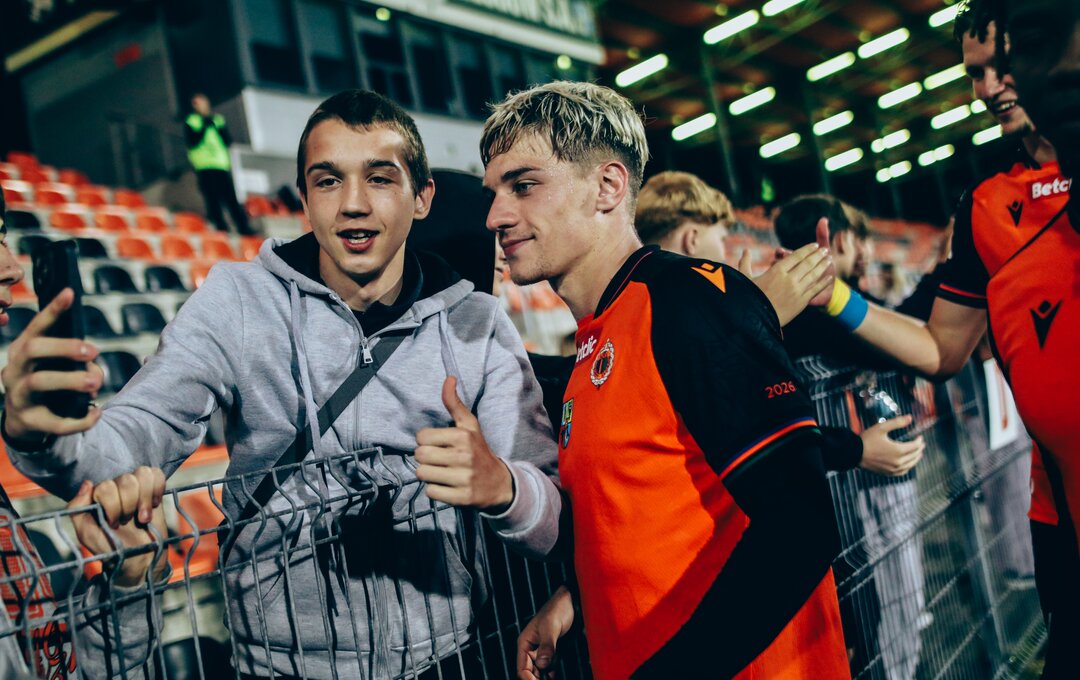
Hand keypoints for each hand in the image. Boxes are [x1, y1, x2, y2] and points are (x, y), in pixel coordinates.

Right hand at [1, 288, 102, 442]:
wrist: (25, 422)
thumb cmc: (49, 385)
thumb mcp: (58, 367)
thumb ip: (78, 362)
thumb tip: (94, 369)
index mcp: (23, 351)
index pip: (36, 326)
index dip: (52, 310)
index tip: (70, 293)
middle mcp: (15, 370)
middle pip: (32, 349)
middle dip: (63, 346)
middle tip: (93, 350)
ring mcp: (18, 396)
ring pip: (39, 382)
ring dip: (71, 380)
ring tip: (95, 382)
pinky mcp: (28, 421)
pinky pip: (54, 422)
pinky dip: (80, 420)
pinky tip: (97, 414)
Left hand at [68, 467, 168, 587]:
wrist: (137, 561)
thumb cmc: (110, 548)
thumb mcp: (86, 533)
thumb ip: (78, 509)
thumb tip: (88, 484)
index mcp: (98, 496)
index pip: (106, 486)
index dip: (113, 506)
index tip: (114, 524)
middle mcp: (116, 488)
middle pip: (126, 480)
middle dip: (129, 505)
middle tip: (127, 522)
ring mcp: (136, 487)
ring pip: (143, 474)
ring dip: (144, 499)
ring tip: (142, 517)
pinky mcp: (154, 490)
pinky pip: (157, 474)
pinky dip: (157, 489)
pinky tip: (154, 504)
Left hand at [415, 376, 513, 511]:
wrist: (499, 483)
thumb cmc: (478, 450)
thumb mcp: (470, 425)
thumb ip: (454, 403)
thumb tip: (449, 378)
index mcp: (463, 436)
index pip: (422, 437)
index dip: (427, 441)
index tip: (440, 445)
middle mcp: (464, 456)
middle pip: (419, 456)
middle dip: (425, 458)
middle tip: (439, 460)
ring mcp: (463, 478)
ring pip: (422, 474)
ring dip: (429, 475)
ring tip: (443, 472)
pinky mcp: (461, 498)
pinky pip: (431, 492)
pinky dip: (436, 490)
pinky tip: (448, 486)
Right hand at [517, 585, 574, 679]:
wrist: (571, 601)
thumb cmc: (558, 608)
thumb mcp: (551, 627)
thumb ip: (547, 646)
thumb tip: (542, 664)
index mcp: (525, 642)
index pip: (522, 669)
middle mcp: (532, 649)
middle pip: (530, 673)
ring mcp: (542, 651)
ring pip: (539, 672)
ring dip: (544, 678)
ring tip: (552, 679)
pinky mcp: (552, 652)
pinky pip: (549, 668)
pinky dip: (551, 675)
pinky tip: (555, 676)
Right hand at [739, 243, 831, 325]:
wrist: (756, 320)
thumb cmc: (748, 298)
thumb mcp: (744, 279)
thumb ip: (745, 263)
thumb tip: (745, 250)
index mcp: (776, 271)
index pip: (796, 256)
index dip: (807, 250)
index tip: (814, 245)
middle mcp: (789, 279)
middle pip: (807, 263)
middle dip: (818, 255)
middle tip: (825, 250)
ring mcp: (797, 291)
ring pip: (813, 274)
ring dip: (823, 266)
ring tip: (829, 259)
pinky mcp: (801, 302)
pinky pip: (815, 289)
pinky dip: (823, 282)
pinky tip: (829, 277)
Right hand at [859, 415, 925, 476]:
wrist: (854, 453)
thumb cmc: (867, 439)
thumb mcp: (881, 427)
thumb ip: (897, 422)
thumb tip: (910, 418)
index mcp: (898, 450)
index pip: (915, 446)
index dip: (919, 441)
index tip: (920, 437)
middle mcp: (898, 462)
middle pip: (914, 456)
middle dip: (919, 449)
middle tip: (921, 444)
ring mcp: (893, 469)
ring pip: (910, 465)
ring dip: (916, 459)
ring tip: (919, 454)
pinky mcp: (888, 473)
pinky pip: (902, 472)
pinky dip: (908, 467)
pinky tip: (908, 464)